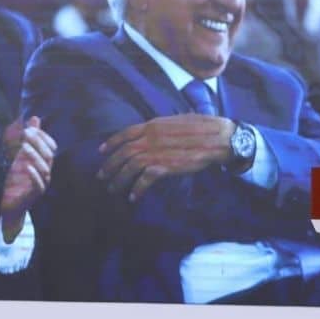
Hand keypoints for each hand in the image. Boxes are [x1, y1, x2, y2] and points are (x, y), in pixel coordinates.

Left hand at [0, 116, 55, 241]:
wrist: (8, 206)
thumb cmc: (14, 180)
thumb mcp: (19, 155)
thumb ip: (27, 138)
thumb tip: (34, 118)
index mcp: (44, 162)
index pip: (51, 146)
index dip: (42, 136)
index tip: (29, 128)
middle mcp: (46, 172)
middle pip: (48, 154)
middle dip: (38, 142)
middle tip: (25, 133)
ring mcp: (42, 184)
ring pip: (44, 168)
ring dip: (34, 156)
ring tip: (23, 147)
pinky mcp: (34, 195)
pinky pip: (38, 184)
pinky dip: (33, 175)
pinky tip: (26, 167)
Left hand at [97, 114, 234, 202]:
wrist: (218, 138)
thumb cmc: (202, 129)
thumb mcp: (176, 122)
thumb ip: (161, 129)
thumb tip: (153, 132)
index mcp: (153, 125)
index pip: (126, 133)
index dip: (111, 142)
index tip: (101, 151)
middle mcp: (151, 137)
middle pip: (123, 152)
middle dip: (109, 165)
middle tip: (102, 176)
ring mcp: (157, 151)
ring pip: (129, 166)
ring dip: (119, 179)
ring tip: (113, 189)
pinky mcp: (166, 166)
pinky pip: (144, 179)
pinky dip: (137, 189)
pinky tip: (133, 196)